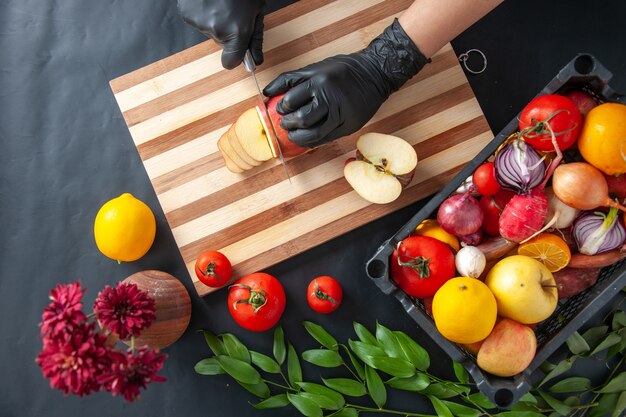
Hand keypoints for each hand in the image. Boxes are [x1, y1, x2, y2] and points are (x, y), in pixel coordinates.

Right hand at [177, 0, 264, 68]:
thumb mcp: (256, 10)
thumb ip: (255, 37)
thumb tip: (256, 60)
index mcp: (238, 30)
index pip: (231, 61)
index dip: (235, 57)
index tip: (236, 53)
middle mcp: (217, 30)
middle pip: (221, 43)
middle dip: (227, 32)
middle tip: (231, 11)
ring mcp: (199, 22)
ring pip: (209, 31)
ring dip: (214, 20)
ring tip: (219, 3)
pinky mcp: (187, 15)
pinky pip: (197, 21)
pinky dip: (202, 13)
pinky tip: (207, 1)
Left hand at [263, 19, 428, 147]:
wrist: (376, 73)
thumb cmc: (344, 70)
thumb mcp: (318, 67)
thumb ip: (293, 79)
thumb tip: (268, 93)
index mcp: (318, 80)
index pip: (291, 98)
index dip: (281, 107)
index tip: (279, 109)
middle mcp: (329, 96)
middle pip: (300, 117)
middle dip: (287, 123)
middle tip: (284, 123)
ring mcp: (341, 112)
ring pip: (313, 132)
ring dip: (298, 136)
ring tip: (292, 134)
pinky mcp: (349, 125)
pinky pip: (326, 138)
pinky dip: (313, 141)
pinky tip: (307, 139)